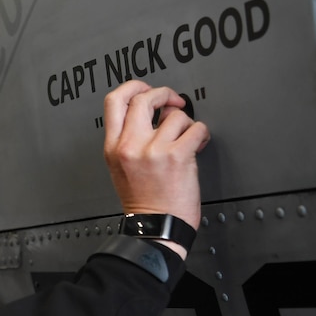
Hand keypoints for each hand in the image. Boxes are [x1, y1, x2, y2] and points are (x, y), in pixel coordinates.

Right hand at [103, 82, 209, 255]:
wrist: (156, 228)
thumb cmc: (143, 202)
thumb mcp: (120, 168)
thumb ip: (127, 139)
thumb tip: (152, 113)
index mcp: (113, 147)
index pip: (115, 101)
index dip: (134, 87)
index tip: (146, 90)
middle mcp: (130, 146)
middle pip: (143, 98)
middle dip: (163, 94)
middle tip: (173, 102)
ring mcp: (153, 150)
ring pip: (175, 114)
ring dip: (186, 122)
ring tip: (187, 136)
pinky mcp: (177, 156)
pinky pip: (196, 128)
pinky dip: (202, 133)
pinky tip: (199, 143)